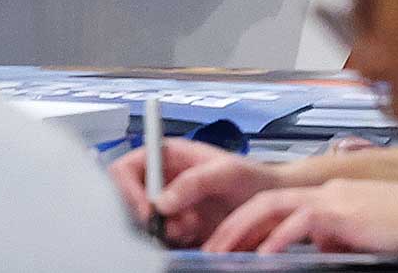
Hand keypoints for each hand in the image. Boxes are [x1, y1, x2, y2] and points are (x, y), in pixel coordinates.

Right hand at [109, 140, 281, 248]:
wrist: (270, 202)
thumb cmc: (251, 177)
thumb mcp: (226, 172)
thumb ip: (194, 182)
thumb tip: (162, 200)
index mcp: (166, 156)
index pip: (127, 168)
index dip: (128, 188)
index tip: (145, 207)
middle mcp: (163, 180)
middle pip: (129, 197)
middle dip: (143, 214)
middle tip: (163, 225)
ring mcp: (169, 205)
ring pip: (144, 222)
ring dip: (163, 229)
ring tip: (190, 225)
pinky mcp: (178, 227)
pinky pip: (162, 238)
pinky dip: (174, 241)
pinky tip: (195, 233)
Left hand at [204, 179, 397, 254]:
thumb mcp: (359, 234)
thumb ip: (333, 236)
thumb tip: (318, 247)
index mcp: (325, 197)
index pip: (274, 205)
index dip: (246, 224)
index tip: (226, 244)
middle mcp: (322, 192)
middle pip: (263, 202)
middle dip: (232, 226)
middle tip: (209, 250)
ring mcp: (331, 198)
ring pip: (272, 206)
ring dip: (242, 231)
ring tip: (222, 253)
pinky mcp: (343, 211)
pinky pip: (301, 222)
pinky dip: (279, 239)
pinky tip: (264, 256)